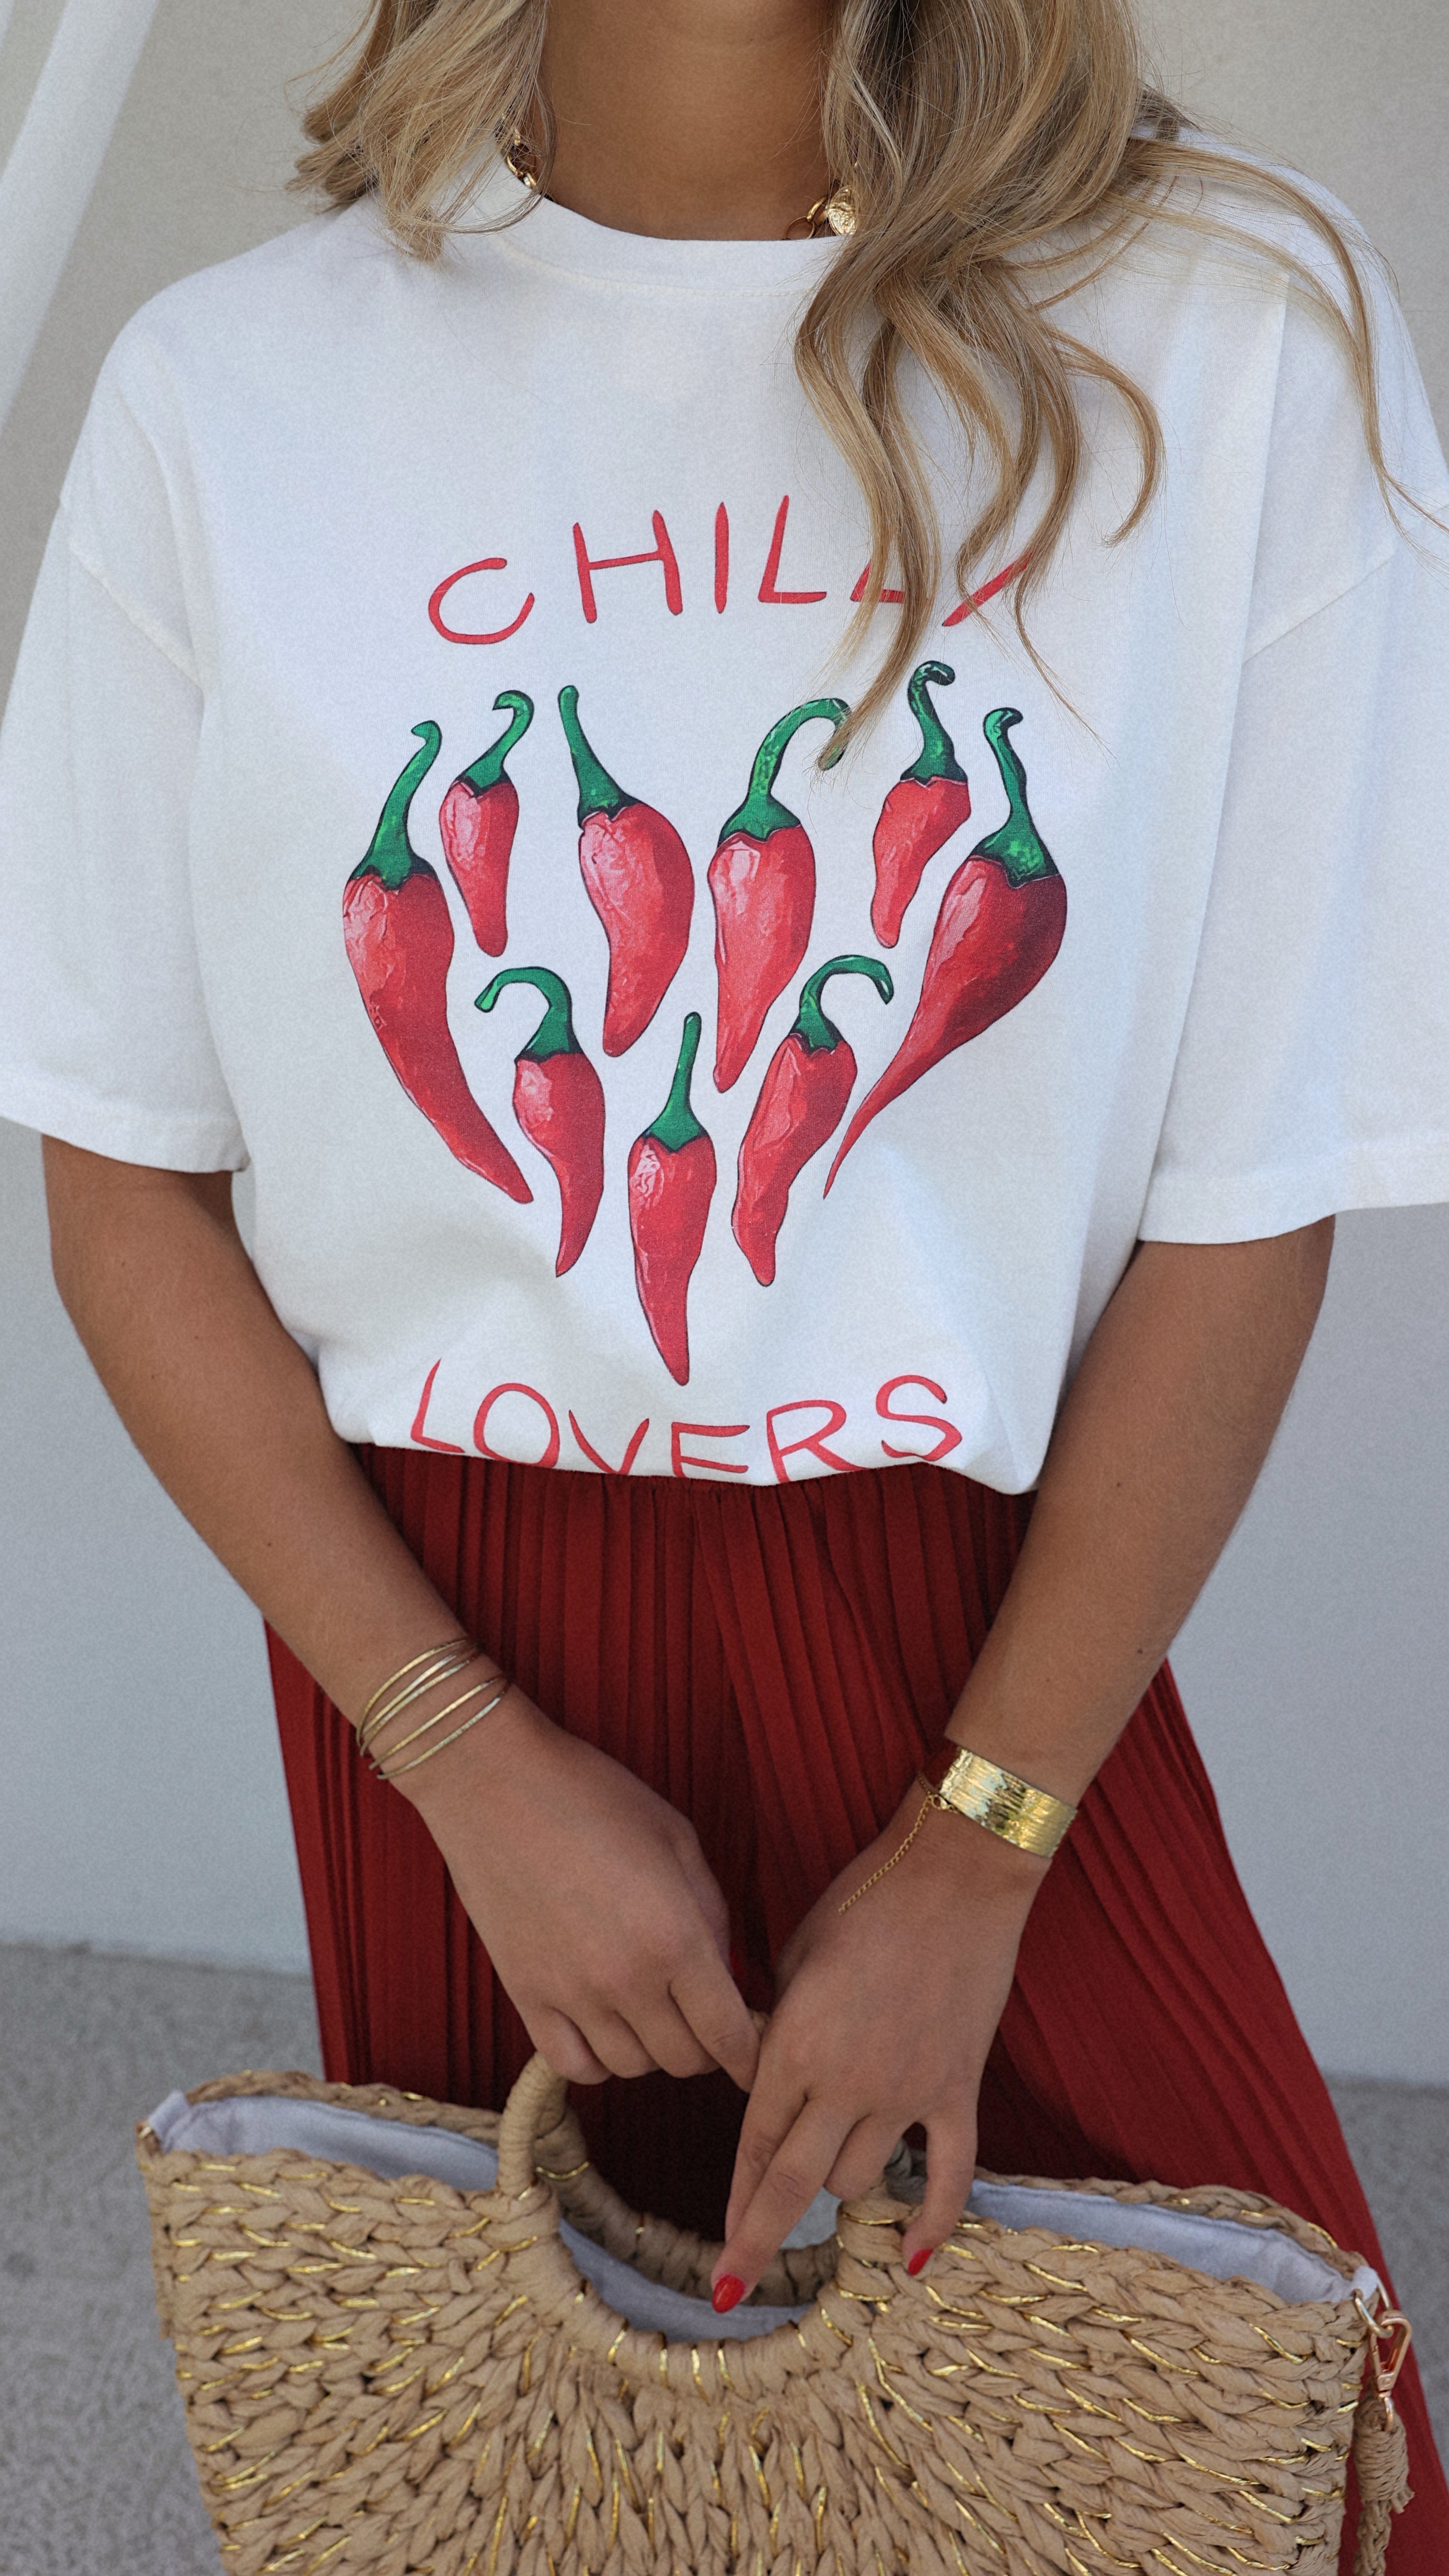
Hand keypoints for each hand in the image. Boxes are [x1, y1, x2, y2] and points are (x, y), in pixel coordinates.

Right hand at [402, 1686, 761, 2091]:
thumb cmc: (593, 1796)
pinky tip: (605, 2024)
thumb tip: (723, 1973)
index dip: (750, 2055)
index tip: (754, 2054)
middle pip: (684, 2059)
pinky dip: (598, 2058)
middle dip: (706, 2045)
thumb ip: (710, 1913)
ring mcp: (571, 1994)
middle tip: (703, 2013)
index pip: (729, 2036)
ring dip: (652, 2048)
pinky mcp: (525, 1995)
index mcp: (675, 1938)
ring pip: (632, 2068)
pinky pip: (574, 2066)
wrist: (494, 1782)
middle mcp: (626, 1980)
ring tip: (652, 2009)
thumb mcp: (677, 1839)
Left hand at [709, 1784, 1045, 2305]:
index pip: (753, 2147)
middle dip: (758, 2241)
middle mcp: (844, 2083)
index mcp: (793, 2047)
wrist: (953, 1874)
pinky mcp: (955, 2088)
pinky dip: (932, 2222)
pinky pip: (948, 2175)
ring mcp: (905, 2092)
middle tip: (733, 2288)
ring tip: (832, 2163)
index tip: (718, 2262)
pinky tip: (910, 2259)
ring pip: (858, 2179)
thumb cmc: (862, 1901)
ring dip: (838, 2182)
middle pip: (793, 2185)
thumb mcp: (793, 1959)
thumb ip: (777, 2031)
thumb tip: (769, 2080)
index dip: (733, 2208)